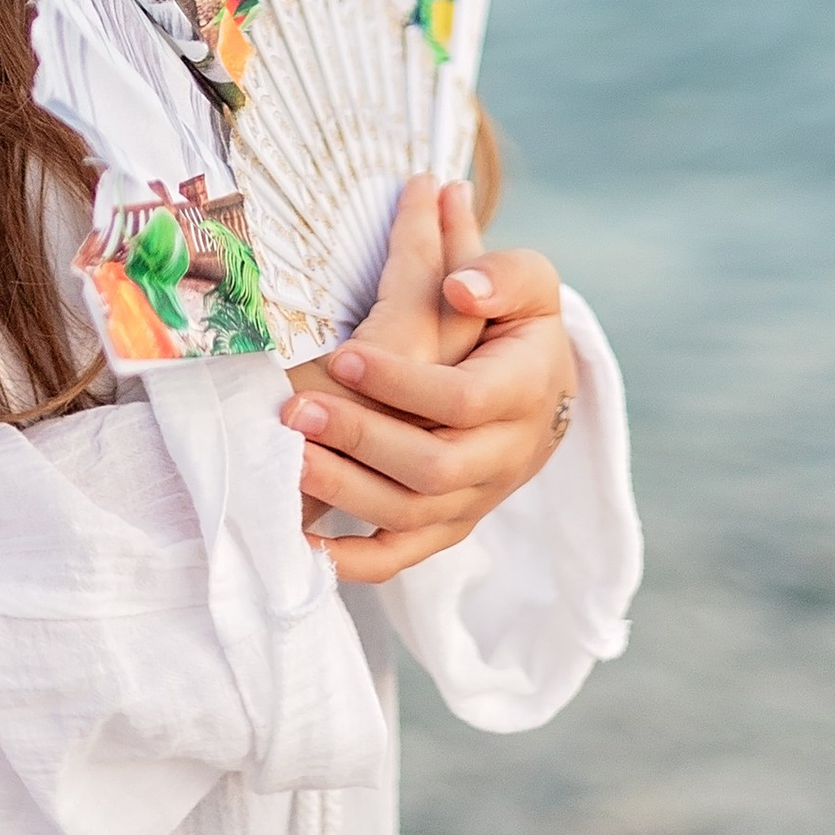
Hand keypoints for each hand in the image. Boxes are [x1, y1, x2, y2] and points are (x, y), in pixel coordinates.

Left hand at [280, 174, 577, 587]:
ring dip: (346, 492)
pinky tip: (302, 542)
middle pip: (434, 467)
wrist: (544, 394)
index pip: (466, 400)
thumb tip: (460, 287)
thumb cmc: (520, 324)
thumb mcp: (528, 283)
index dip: (404, 384)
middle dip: (362, 440)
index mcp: (525, 390)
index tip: (344, 356)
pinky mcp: (448, 525)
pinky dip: (353, 561)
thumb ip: (500, 272)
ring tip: (289, 458)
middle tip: (297, 410)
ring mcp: (475, 496)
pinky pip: (401, 557)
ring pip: (411, 515)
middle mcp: (504, 454)